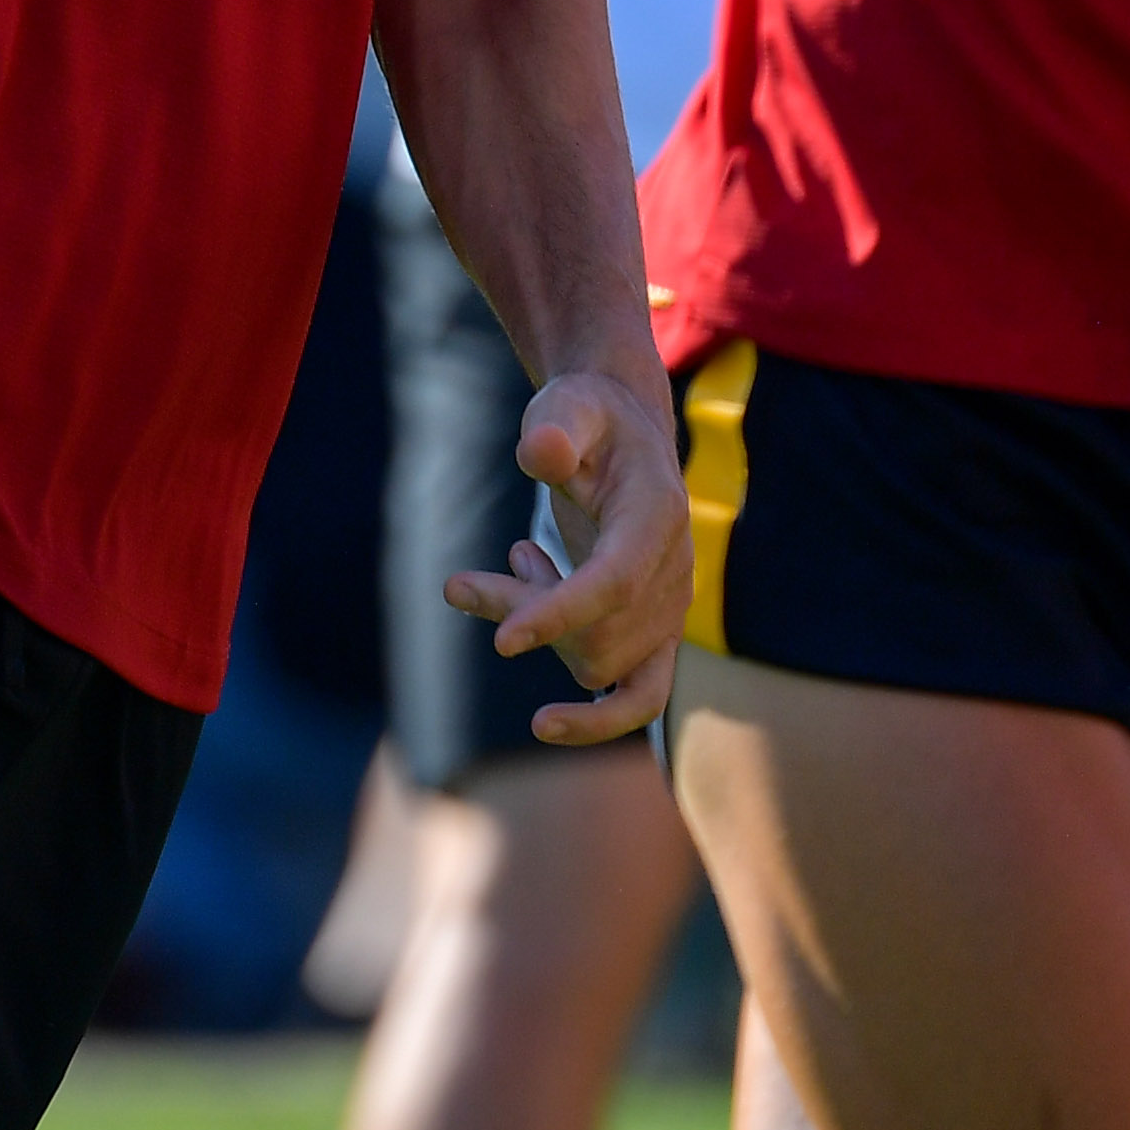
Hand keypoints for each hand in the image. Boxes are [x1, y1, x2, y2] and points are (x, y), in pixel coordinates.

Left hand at [449, 366, 688, 741]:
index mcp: (658, 515)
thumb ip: (555, 428)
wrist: (621, 437)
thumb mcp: (568, 407)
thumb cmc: (587, 419)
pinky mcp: (652, 637)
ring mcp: (667, 611)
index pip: (616, 582)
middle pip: (596, 633)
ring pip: (597, 666)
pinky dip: (593, 722)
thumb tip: (539, 454)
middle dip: (519, 612)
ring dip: (536, 632)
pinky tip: (542, 723)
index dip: (561, 614)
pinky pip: (639, 703)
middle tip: (456, 583)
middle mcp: (673, 572)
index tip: (502, 644)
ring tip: (514, 567)